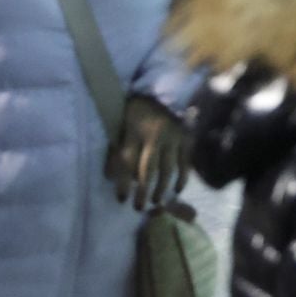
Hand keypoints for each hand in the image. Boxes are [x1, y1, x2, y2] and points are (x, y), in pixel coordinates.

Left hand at [107, 95, 189, 211]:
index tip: (121, 199)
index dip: (123, 182)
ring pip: (167, 168)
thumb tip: (109, 176)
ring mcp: (173, 137)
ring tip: (155, 202)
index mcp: (135, 130)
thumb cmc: (137, 110)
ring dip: (161, 188)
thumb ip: (116, 147)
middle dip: (143, 191)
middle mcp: (154, 135)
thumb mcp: (121, 123)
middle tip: (138, 208)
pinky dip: (182, 178)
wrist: (163, 88)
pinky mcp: (186, 138)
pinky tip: (176, 190)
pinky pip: (185, 162)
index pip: (127, 161)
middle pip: (148, 169)